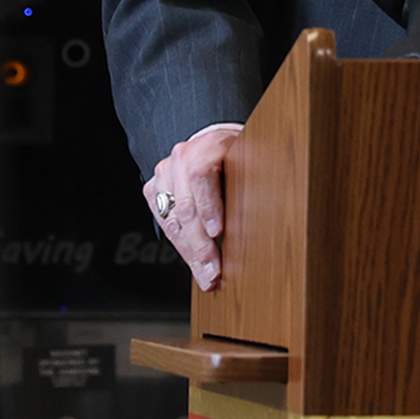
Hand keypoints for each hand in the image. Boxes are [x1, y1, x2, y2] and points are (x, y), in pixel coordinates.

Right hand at [145, 125, 239, 291]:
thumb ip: (255, 180)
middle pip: (186, 207)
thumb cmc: (237, 156)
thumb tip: (266, 216)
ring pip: (173, 221)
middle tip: (215, 272)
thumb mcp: (252, 160)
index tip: (218, 231)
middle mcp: (182, 158)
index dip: (209, 206)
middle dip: (201, 245)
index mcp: (208, 146)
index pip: (201, 176)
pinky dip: (181, 246)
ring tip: (206, 276)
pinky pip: (164, 224)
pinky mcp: (153, 189)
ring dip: (191, 254)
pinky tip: (194, 263)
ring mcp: (164, 174)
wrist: (210, 143)